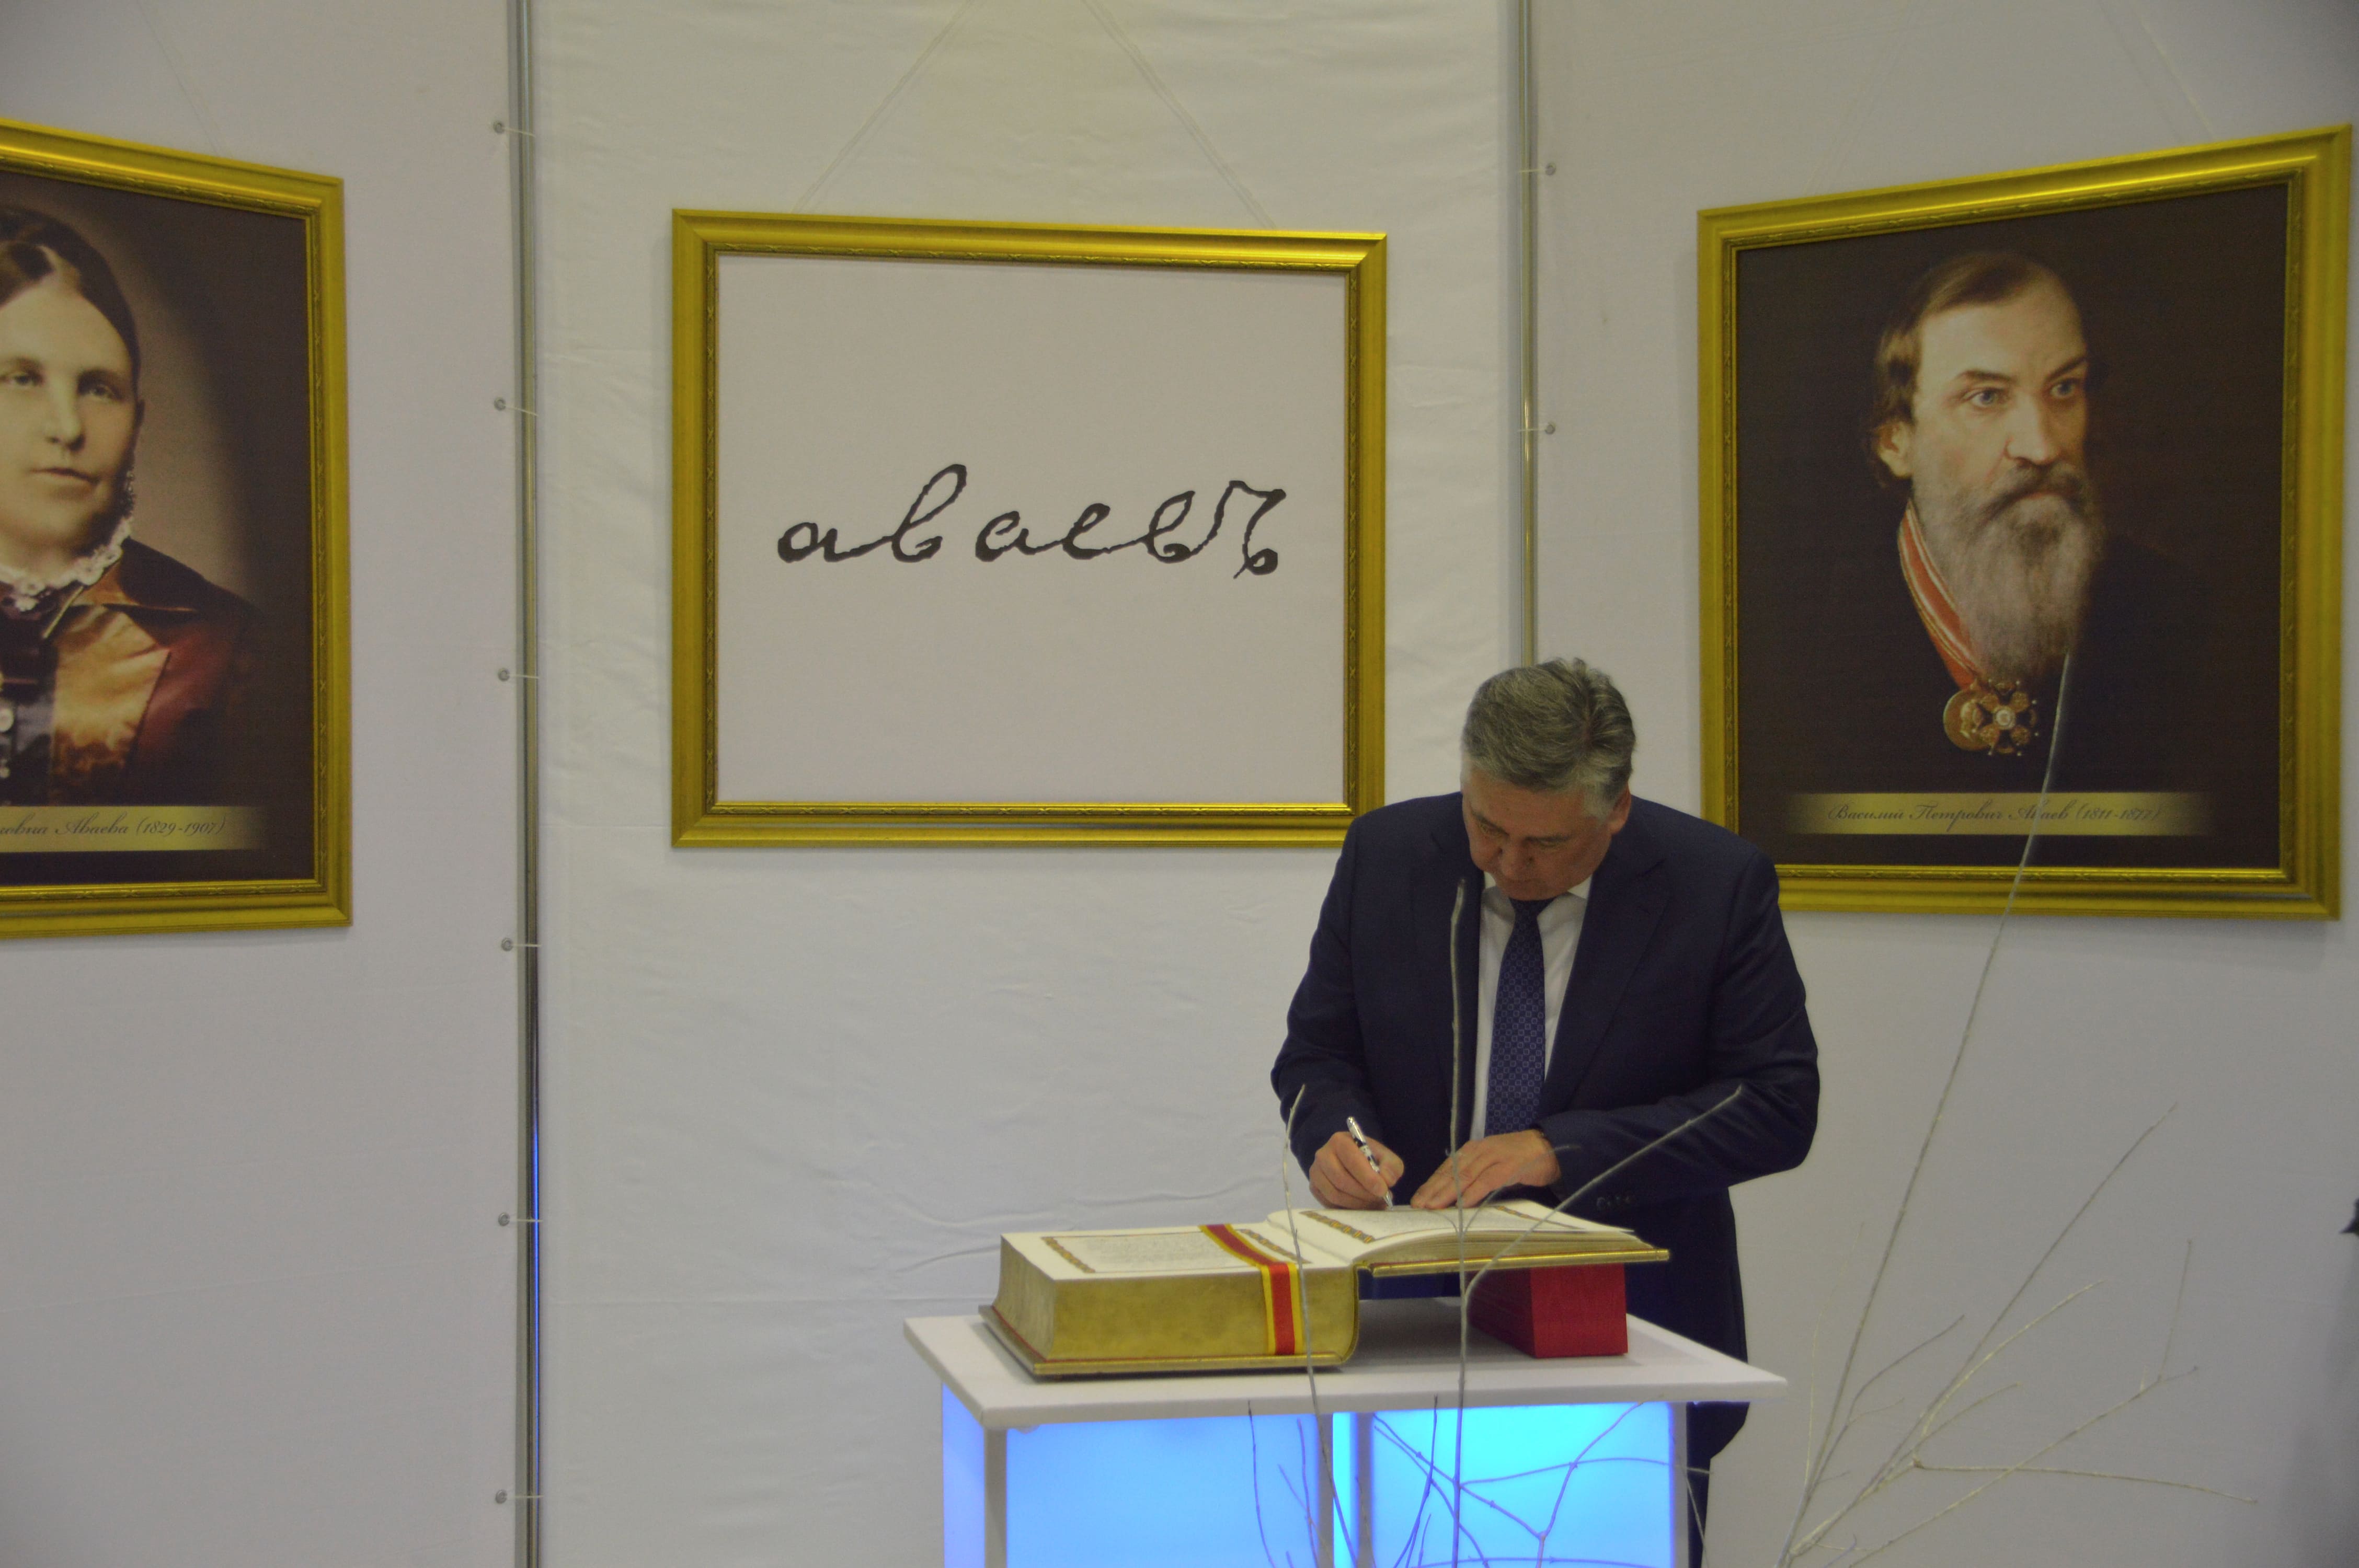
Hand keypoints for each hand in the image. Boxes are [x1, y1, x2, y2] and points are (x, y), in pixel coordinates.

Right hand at [1309, 1129, 1403, 1208]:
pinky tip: (1362, 1206)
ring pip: (1335, 1195)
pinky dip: (1348, 1209)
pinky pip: (1330, 1204)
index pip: (1352, 1160)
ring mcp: (1316, 1173)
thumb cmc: (1368, 1157)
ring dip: (1358, 1204)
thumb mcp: (1384, 1156)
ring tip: (1374, 1203)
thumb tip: (1387, 1180)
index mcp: (1339, 1141)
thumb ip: (1391, 1165)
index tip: (1383, 1190)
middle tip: (1380, 1199)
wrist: (1350, 1160)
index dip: (1368, 1177)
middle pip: (1341, 1180)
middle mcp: (1322, 1155)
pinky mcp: (1314, 1188)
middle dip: (1364, 1194)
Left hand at [1410, 1130, 1559, 1209]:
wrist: (1548, 1147)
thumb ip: (1474, 1177)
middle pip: (1451, 1173)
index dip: (1431, 1185)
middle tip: (1418, 1206)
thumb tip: (1453, 1197)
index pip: (1446, 1169)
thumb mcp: (1491, 1165)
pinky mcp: (1509, 1166)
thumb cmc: (1518, 1159)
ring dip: (1448, 1193)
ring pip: (1465, 1176)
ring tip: (1433, 1207)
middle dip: (1433, 1190)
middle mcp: (1479, 1151)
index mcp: (1472, 1151)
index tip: (1417, 1200)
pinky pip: (1487, 1181)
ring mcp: (1494, 1157)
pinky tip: (1463, 1204)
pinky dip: (1474, 1193)